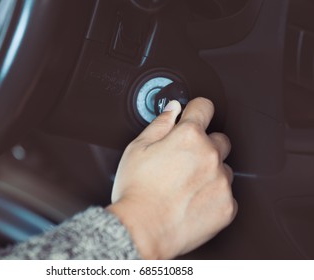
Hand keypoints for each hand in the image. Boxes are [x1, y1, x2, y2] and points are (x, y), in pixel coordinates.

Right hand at [107, 98, 236, 259]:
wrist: (142, 230)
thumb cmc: (136, 191)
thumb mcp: (137, 149)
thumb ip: (159, 124)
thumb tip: (173, 109)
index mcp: (188, 137)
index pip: (204, 107)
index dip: (196, 110)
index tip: (194, 115)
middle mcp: (210, 156)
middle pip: (219, 139)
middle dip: (204, 145)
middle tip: (184, 161)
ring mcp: (221, 182)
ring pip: (223, 168)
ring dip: (210, 172)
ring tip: (185, 186)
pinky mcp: (227, 206)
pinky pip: (226, 194)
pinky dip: (213, 195)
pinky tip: (192, 201)